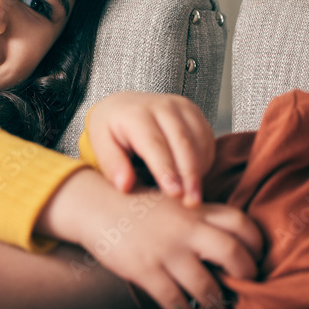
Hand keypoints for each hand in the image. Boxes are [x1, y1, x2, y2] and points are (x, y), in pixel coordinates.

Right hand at [38, 170, 263, 308]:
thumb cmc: (139, 207)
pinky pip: (175, 301)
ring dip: (216, 304)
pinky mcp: (145, 269)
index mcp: (196, 208)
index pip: (242, 224)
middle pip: (234, 254)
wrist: (97, 206)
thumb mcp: (175, 200)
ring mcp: (166, 250)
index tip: (256, 259)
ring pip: (207, 287)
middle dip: (245, 277)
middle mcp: (186, 228)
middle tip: (243, 287)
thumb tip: (232, 244)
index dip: (257, 246)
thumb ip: (202, 217)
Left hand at [86, 92, 215, 205]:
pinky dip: (204, 161)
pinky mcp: (195, 113)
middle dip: (189, 175)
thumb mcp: (101, 145)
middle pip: (183, 143)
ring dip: (199, 170)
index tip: (174, 194)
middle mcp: (162, 105)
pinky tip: (194, 179)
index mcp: (136, 114)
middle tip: (191, 202)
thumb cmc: (112, 131)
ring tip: (193, 197)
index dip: (166, 170)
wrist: (123, 106)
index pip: (155, 144)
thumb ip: (112, 165)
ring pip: (199, 141)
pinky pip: (207, 139)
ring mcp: (182, 107)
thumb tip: (125, 186)